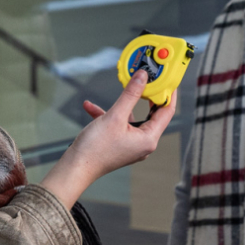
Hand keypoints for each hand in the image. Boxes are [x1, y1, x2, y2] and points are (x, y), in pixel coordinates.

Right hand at [40, 70, 176, 206]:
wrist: (76, 168)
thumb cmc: (96, 147)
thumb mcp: (115, 116)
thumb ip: (131, 94)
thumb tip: (143, 76)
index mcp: (148, 139)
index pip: (166, 112)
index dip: (168, 93)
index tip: (168, 78)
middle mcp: (143, 144)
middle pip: (151, 114)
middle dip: (145, 95)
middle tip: (147, 78)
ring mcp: (132, 145)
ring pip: (131, 118)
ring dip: (121, 105)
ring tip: (118, 89)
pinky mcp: (120, 145)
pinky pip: (119, 125)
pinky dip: (107, 115)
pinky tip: (91, 107)